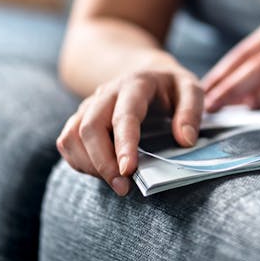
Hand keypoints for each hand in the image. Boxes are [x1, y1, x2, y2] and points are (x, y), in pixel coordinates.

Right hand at [56, 63, 202, 195]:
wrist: (147, 72)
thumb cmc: (171, 87)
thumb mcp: (191, 89)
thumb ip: (191, 111)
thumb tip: (186, 140)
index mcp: (136, 84)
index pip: (124, 116)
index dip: (124, 144)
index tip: (129, 171)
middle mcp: (107, 93)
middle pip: (90, 127)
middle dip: (103, 163)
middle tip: (124, 188)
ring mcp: (90, 105)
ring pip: (72, 136)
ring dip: (90, 165)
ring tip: (116, 183)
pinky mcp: (80, 118)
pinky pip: (67, 142)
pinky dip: (80, 162)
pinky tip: (102, 173)